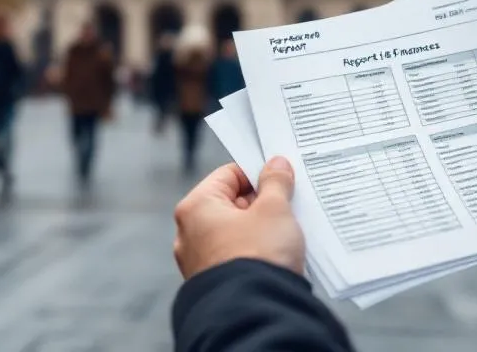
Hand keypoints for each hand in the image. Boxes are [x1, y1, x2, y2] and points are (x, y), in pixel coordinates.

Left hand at [173, 157, 304, 279]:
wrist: (254, 312)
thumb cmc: (258, 255)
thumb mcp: (274, 210)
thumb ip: (275, 183)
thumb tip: (276, 165)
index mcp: (195, 207)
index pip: (228, 175)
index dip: (257, 173)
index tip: (280, 177)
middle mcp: (188, 233)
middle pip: (230, 204)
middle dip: (260, 203)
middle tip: (287, 205)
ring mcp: (198, 261)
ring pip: (234, 232)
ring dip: (259, 229)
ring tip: (285, 232)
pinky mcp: (212, 283)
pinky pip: (234, 257)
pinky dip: (253, 252)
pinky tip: (275, 255)